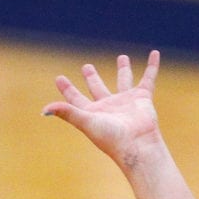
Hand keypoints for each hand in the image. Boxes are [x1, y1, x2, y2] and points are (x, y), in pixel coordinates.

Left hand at [42, 51, 161, 168]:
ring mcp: (126, 101)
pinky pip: (148, 78)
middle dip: (91, 77)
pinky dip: (152, 66)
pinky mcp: (142, 98)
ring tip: (122, 57)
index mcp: (93, 113)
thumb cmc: (110, 137)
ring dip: (123, 69)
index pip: (75, 99)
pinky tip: (154, 54)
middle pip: (97, 88)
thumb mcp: (86, 122)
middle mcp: (108, 106)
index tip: (59, 78)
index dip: (67, 89)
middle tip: (86, 66)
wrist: (137, 145)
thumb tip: (44, 110)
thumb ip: (67, 113)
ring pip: (123, 81)